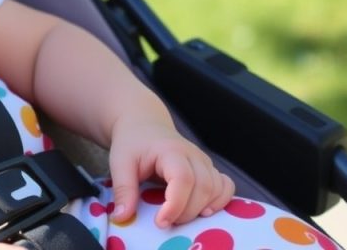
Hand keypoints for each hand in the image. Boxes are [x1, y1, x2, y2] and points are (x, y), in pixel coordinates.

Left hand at [107, 118, 234, 227]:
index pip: (183, 179)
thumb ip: (123, 190)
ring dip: (202, 209)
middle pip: (203, 187)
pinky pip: (226, 186)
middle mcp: (193, 154)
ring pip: (217, 188)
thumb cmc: (132, 143)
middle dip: (187, 212)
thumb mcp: (120, 163)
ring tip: (180, 218)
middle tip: (166, 222)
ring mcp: (204, 161)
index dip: (176, 205)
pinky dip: (220, 201)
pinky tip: (204, 211)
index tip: (161, 222)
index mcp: (170, 150)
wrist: (144, 125)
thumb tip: (122, 218)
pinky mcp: (209, 169)